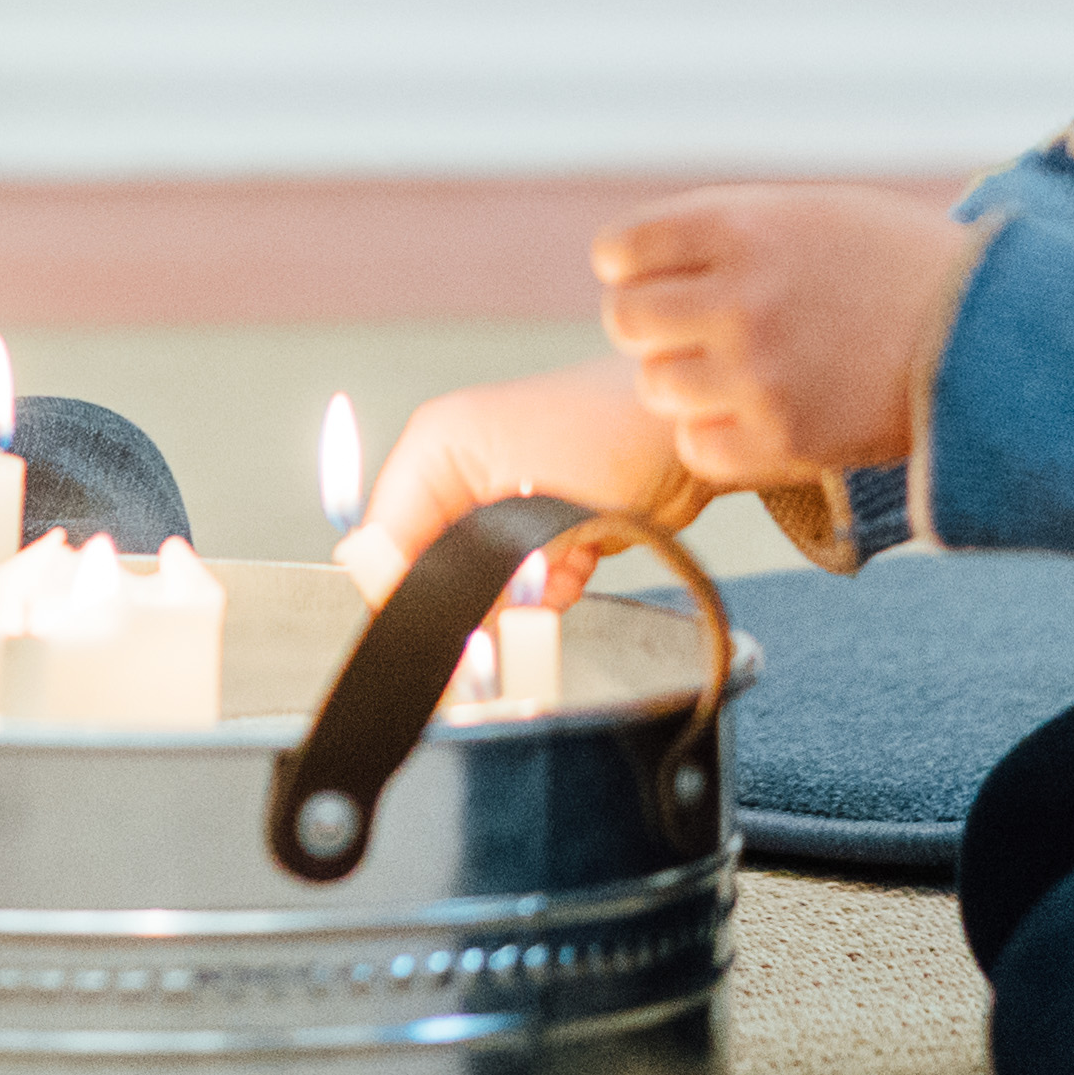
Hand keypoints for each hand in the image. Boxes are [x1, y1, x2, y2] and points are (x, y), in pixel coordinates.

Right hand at [357, 357, 701, 587]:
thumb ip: (463, 567)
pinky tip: (579, 563)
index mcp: (433, 451)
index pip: (384, 544)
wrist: (689, 432)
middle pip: (431, 573)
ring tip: (564, 564)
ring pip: (481, 590)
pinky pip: (522, 590)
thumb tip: (403, 604)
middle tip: (522, 599)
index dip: (407, 599)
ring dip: (523, 598)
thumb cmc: (613, 433)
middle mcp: (456, 476)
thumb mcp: (525, 507)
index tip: (441, 643)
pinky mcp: (536, 531)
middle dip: (478, 600)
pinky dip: (552, 591)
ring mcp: (497, 505)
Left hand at [593, 181, 980, 482]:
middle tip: (699, 332)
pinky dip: (718, 436)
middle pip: (624, 322)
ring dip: (688, 382)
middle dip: (653, 327)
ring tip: (743, 371)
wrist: (993, 331)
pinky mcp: (784, 440)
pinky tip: (760, 414)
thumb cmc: (897, 264)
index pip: (619, 253)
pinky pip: (696, 446)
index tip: (669, 280)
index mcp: (742, 227)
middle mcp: (739, 298)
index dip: (637, 269)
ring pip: (656, 387)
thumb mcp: (810, 213)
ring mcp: (758, 374)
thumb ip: (724, 230)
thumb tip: (632, 264)